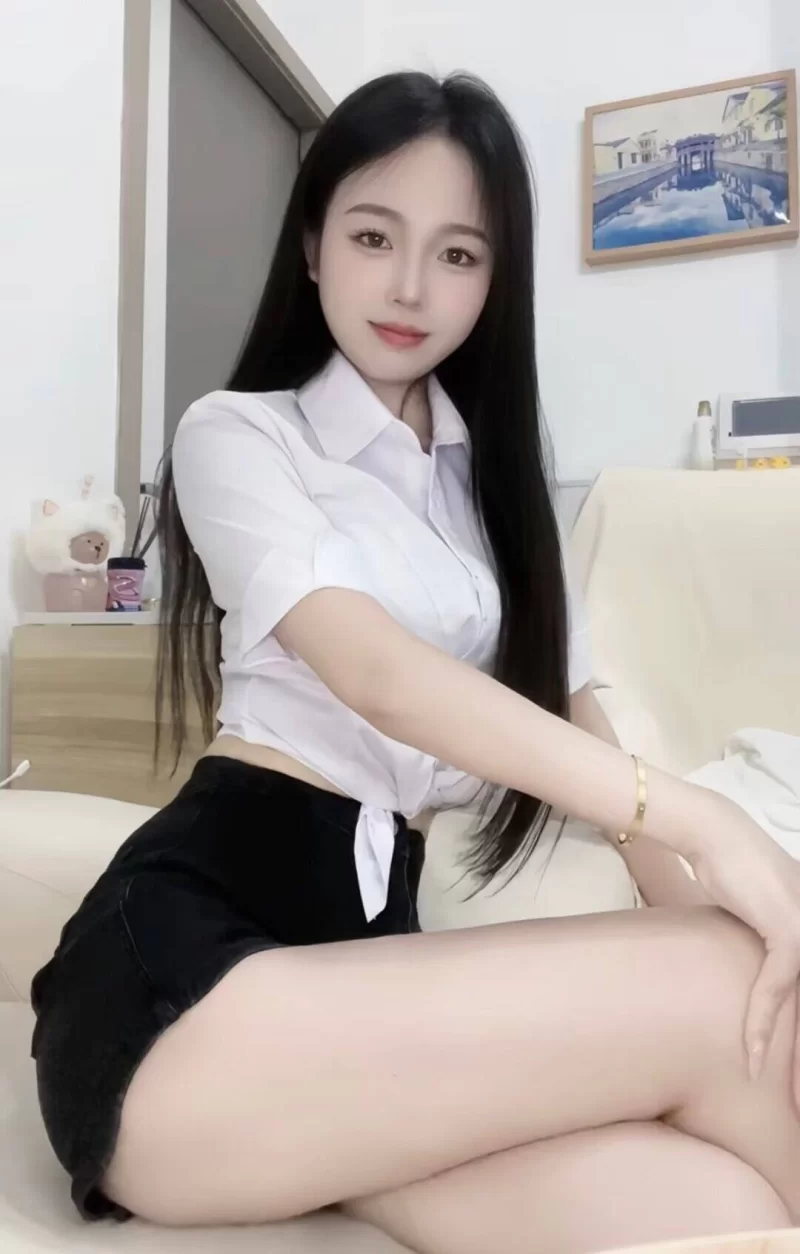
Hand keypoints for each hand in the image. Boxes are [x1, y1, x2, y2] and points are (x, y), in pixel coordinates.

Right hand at [686, 790, 799, 1099]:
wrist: (712, 834)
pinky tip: (749, 1055)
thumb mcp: (756, 920)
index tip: (797, 1085)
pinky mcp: (791, 928)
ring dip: (797, 1062)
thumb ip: (770, 950)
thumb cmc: (728, 871)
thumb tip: (765, 982)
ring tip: (793, 1101)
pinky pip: (779, 988)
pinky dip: (760, 1022)